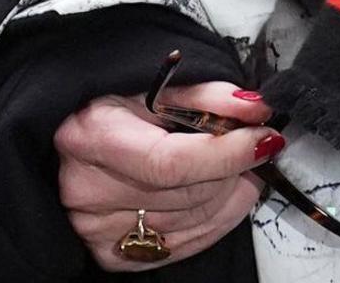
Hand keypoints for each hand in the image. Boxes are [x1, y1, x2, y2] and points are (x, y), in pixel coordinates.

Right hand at [58, 78, 279, 271]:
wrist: (77, 139)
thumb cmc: (114, 109)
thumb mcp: (155, 87)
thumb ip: (206, 96)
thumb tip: (254, 108)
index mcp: (91, 136)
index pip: (171, 162)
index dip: (226, 152)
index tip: (263, 136)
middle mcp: (87, 189)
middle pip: (187, 192)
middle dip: (234, 167)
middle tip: (252, 144)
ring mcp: (96, 227)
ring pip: (192, 220)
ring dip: (230, 193)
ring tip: (237, 166)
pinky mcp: (112, 253)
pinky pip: (182, 246)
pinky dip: (214, 221)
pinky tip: (221, 194)